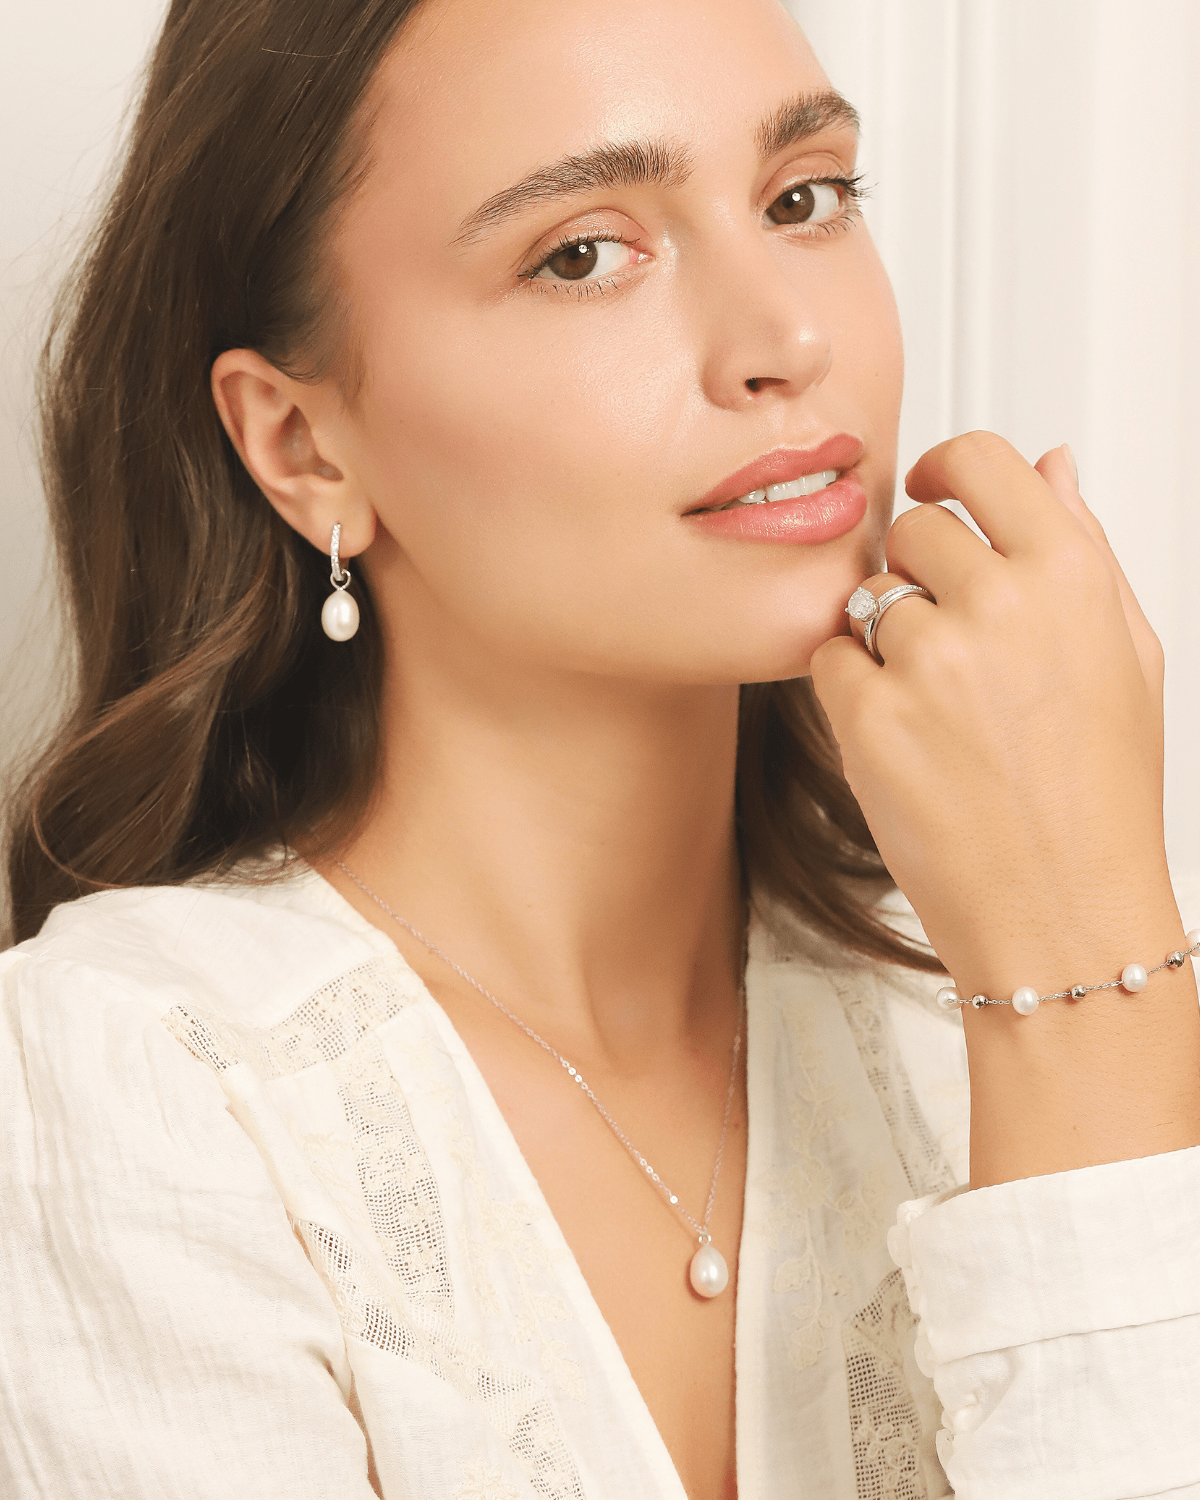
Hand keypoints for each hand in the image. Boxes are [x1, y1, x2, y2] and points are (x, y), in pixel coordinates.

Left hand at [810, 432, 1199, 1185]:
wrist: (1062, 911)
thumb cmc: (1100, 793)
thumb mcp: (1129, 656)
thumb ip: (1085, 547)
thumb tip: (1052, 463)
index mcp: (1071, 575)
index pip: (981, 459)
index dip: (944, 467)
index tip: (929, 486)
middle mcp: (999, 603)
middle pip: (909, 529)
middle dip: (916, 570)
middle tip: (946, 640)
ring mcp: (929, 661)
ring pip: (867, 599)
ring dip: (885, 639)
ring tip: (938, 709)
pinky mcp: (869, 717)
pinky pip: (829, 660)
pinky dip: (851, 691)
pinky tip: (904, 739)